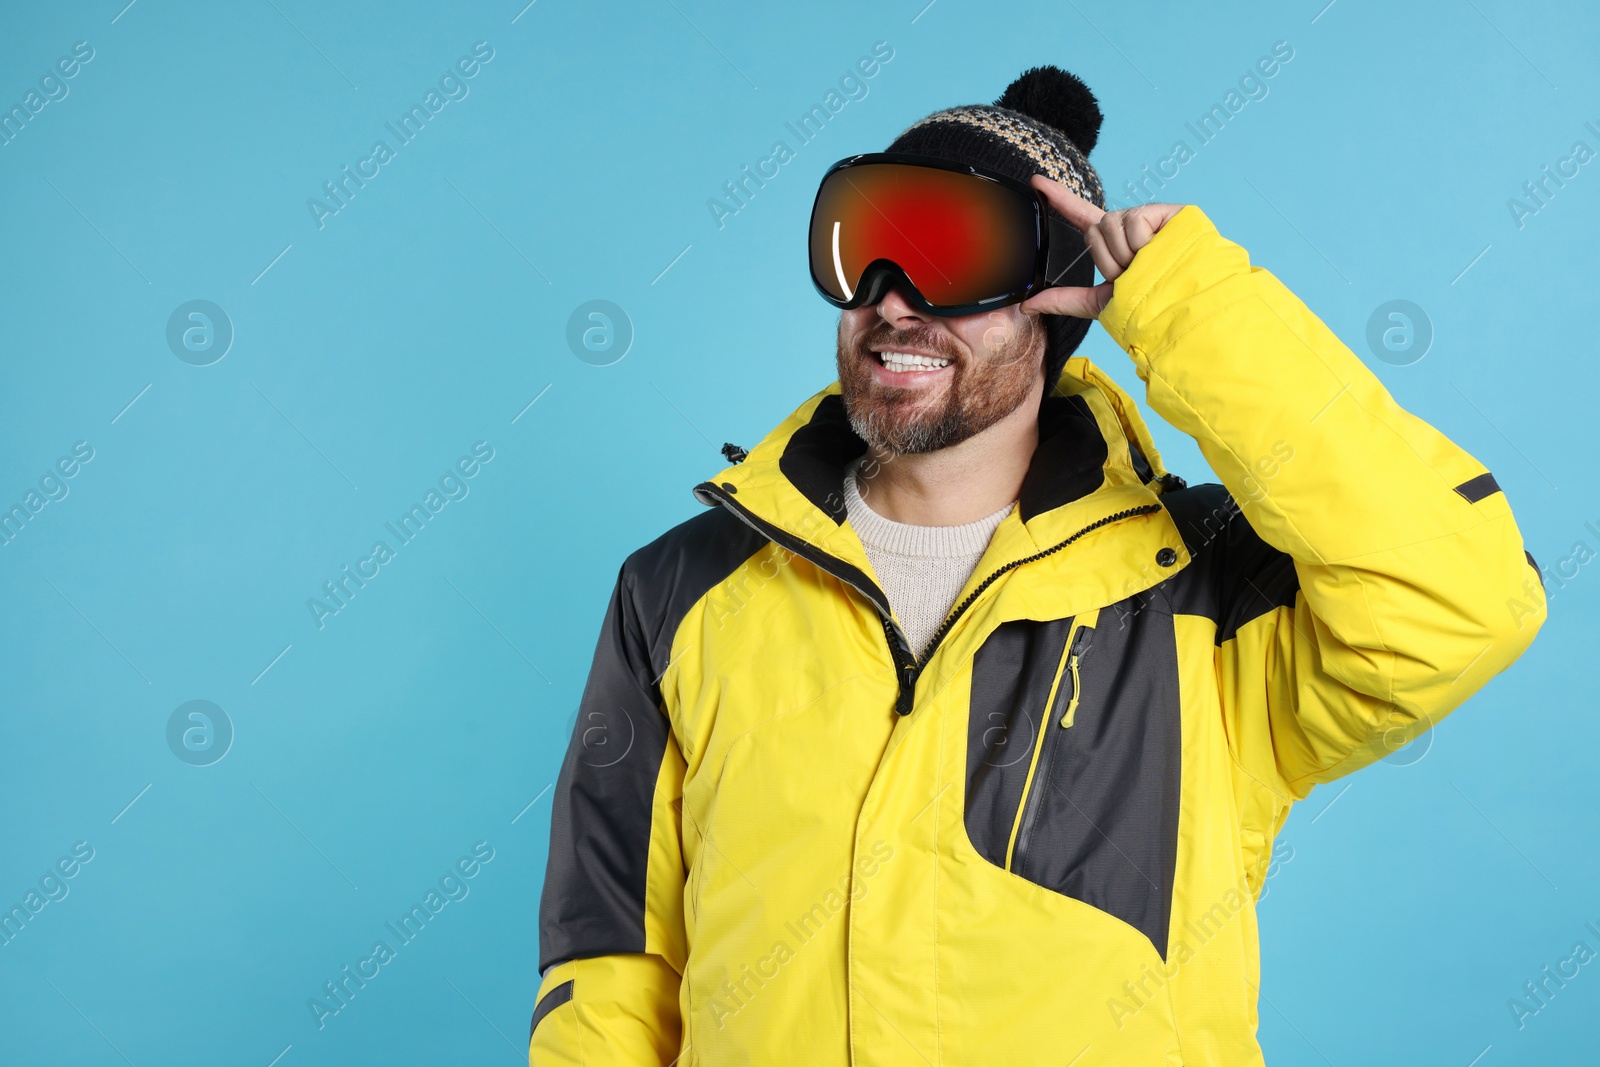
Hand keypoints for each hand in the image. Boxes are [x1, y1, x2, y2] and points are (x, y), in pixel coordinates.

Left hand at [1020, 175, 1185, 318]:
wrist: (1184, 309)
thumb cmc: (1149, 308)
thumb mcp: (1101, 304)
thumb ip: (1064, 300)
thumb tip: (1026, 306)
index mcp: (1113, 244)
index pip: (1081, 217)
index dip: (1059, 198)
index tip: (1035, 181)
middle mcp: (1128, 227)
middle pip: (1094, 229)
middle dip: (1107, 259)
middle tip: (1132, 275)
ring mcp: (1147, 218)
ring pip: (1110, 224)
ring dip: (1124, 255)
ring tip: (1148, 267)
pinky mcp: (1165, 212)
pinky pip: (1134, 221)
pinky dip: (1142, 245)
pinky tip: (1160, 253)